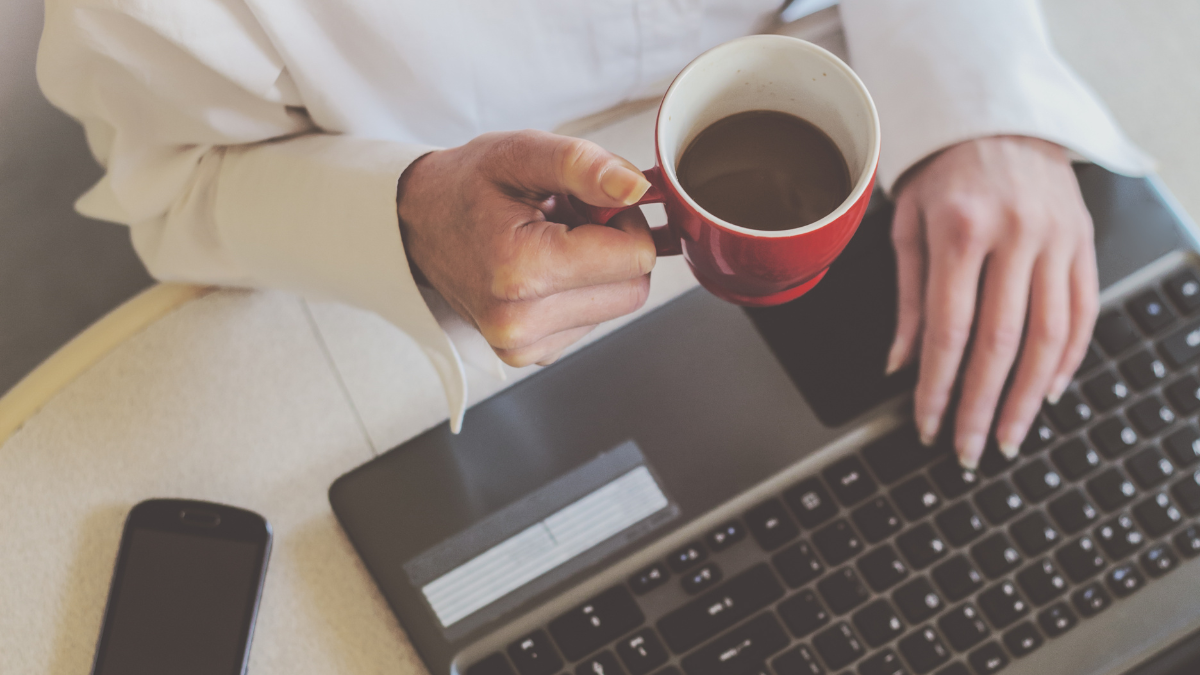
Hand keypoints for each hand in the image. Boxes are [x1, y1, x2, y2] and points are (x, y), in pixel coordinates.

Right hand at [397, 130, 654, 366]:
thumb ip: (583, 165)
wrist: (417, 224)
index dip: (625, 221)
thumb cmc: (467, 187)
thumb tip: (637, 186)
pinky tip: (543, 268)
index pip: (636, 258)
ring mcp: (522, 345)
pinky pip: (591, 322)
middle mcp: (520, 322)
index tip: (590, 204)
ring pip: (616, 307)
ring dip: (596, 270)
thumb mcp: (520, 154)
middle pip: (633, 290)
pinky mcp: (528, 354)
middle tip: (570, 220)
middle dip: (615, 248)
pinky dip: (578, 292)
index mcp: (522, 271)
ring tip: (549, 242)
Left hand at [887, 136, 1098, 468]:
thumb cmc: (942, 172)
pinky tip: (1049, 392)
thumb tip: (901, 364)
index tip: (928, 425)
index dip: (938, 387)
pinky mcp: (1084, 244)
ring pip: (1051, 337)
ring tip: (1009, 436)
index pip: (949, 330)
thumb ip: (907, 298)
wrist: (1001, 116)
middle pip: (1001, 343)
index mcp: (962, 231)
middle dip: (982, 405)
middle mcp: (1016, 237)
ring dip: (1030, 397)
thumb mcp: (907, 225)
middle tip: (969, 449)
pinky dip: (1068, 360)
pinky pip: (1083, 314)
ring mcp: (1058, 241)